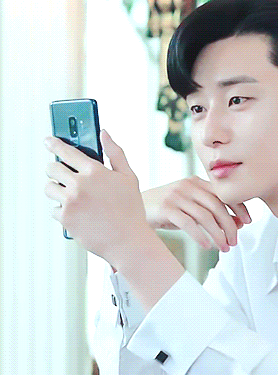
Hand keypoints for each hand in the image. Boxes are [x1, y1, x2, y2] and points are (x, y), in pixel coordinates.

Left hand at [44, 130, 151, 263]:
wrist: (128, 241)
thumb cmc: (131, 209)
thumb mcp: (129, 178)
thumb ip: (115, 153)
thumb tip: (104, 133)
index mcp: (95, 171)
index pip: (67, 151)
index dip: (55, 144)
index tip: (48, 141)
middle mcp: (80, 184)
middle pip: (52, 168)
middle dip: (55, 170)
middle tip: (62, 175)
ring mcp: (70, 201)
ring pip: (48, 187)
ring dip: (56, 189)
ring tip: (71, 196)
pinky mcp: (65, 218)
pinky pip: (53, 208)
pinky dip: (62, 210)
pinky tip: (77, 213)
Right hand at [142, 176, 251, 251]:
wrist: (135, 207)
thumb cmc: (166, 208)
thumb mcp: (192, 208)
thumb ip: (213, 213)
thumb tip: (239, 223)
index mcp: (197, 182)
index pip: (224, 193)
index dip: (239, 207)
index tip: (249, 220)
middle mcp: (188, 186)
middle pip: (217, 206)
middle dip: (229, 226)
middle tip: (234, 241)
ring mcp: (176, 196)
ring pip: (205, 216)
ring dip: (217, 235)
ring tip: (223, 247)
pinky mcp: (166, 208)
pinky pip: (188, 224)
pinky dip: (200, 236)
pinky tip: (206, 246)